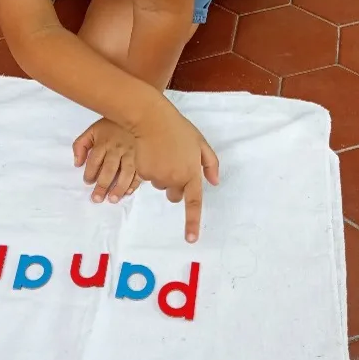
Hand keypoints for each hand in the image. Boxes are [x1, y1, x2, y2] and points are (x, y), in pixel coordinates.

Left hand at [73, 119, 141, 203]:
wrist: (136, 113)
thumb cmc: (111, 124)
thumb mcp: (92, 130)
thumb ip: (81, 145)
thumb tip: (77, 164)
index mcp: (104, 142)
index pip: (94, 161)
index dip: (90, 173)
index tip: (88, 182)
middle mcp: (117, 149)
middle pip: (109, 169)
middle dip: (102, 185)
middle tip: (97, 199)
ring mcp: (132, 153)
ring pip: (125, 173)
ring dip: (119, 188)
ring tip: (112, 199)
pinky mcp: (142, 157)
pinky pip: (139, 172)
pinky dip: (134, 183)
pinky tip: (127, 192)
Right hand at [132, 99, 218, 243]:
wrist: (152, 120)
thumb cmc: (179, 130)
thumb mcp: (201, 143)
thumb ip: (210, 163)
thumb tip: (214, 182)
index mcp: (190, 173)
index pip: (193, 203)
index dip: (192, 222)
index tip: (191, 239)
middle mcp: (174, 179)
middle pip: (175, 194)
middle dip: (176, 185)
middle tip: (174, 163)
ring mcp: (157, 177)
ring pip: (161, 185)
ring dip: (163, 175)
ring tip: (163, 153)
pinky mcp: (143, 173)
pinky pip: (148, 178)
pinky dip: (150, 169)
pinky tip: (152, 153)